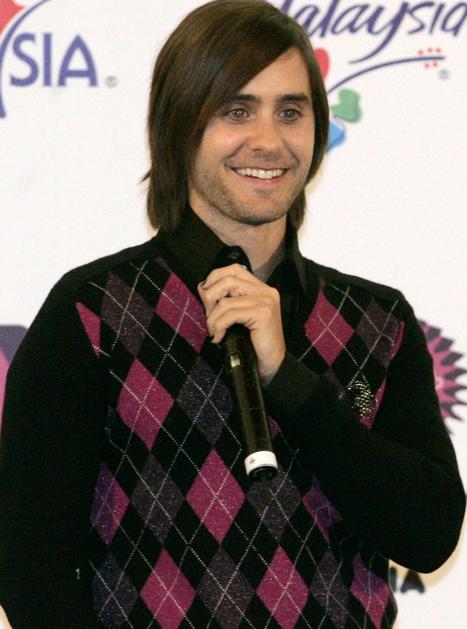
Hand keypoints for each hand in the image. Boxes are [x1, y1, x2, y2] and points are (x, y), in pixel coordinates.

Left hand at [197, 263, 285, 384]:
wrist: (271, 364)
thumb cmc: (254, 342)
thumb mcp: (237, 317)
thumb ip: (224, 300)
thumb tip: (202, 287)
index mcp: (261, 289)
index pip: (234, 269)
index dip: (215, 277)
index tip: (205, 293)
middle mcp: (266, 291)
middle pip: (227, 280)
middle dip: (210, 298)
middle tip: (208, 316)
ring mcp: (265, 301)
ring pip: (225, 301)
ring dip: (213, 318)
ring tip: (213, 330)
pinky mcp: (262, 314)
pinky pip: (230, 315)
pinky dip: (218, 326)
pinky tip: (219, 337)